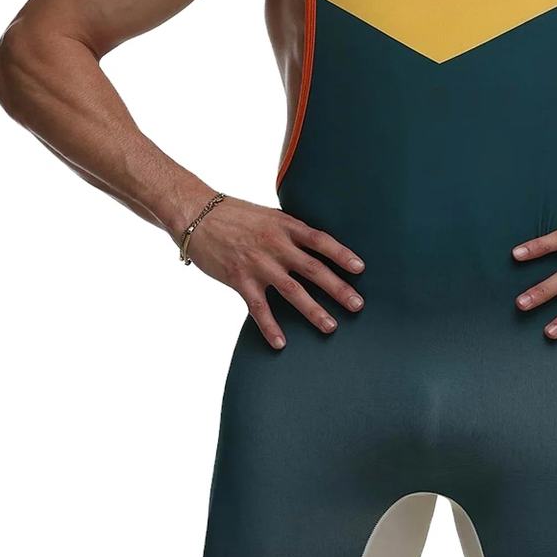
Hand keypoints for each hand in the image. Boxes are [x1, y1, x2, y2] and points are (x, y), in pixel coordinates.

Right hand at [185, 197, 364, 347]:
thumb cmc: (236, 215)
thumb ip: (291, 231)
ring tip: (331, 326)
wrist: (196, 214)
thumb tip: (317, 246)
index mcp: (286, 226)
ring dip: (314, 310)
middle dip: (338, 288)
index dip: (341, 254)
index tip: (360, 268)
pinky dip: (270, 327)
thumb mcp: (269, 216)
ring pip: (292, 291)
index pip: (321, 241)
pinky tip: (281, 343)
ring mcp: (258, 263)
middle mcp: (276, 245)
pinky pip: (258, 308)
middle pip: (314, 269)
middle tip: (358, 305)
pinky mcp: (239, 279)